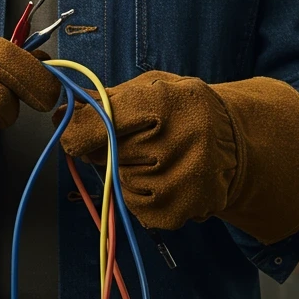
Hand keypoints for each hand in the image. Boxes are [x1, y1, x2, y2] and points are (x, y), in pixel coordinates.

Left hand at [58, 70, 298, 243]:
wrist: (236, 143)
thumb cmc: (184, 110)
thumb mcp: (153, 87)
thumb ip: (109, 98)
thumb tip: (63, 113)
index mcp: (168, 102)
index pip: (102, 120)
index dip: (80, 126)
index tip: (73, 129)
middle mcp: (178, 143)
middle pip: (106, 152)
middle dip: (106, 147)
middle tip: (133, 139)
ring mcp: (180, 182)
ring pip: (119, 179)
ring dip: (126, 170)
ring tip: (157, 158)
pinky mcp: (179, 211)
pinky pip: (134, 205)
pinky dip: (140, 193)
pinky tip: (163, 178)